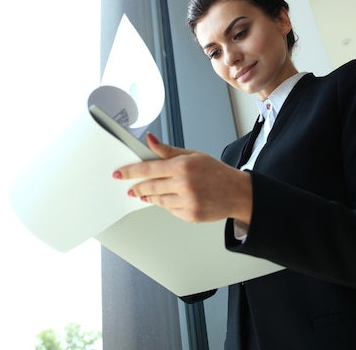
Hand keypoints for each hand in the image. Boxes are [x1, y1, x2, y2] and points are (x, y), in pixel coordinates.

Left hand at [113, 133, 252, 224]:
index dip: (130, 171)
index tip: (119, 173)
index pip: (148, 169)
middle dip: (137, 187)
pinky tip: (172, 199)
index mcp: (183, 166)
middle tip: (130, 188)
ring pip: (158, 200)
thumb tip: (149, 139)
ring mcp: (187, 202)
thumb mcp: (193, 155)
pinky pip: (170, 210)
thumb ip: (168, 151)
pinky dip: (168, 205)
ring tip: (147, 193)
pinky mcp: (190, 215)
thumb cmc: (216, 172)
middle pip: (150, 186)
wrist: (237, 193)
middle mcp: (184, 184)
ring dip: (150, 196)